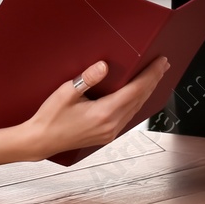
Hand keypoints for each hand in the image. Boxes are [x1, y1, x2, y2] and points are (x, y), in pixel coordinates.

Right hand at [24, 56, 170, 157]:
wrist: (40, 141)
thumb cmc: (50, 118)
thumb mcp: (66, 93)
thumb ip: (87, 79)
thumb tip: (103, 66)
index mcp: (103, 114)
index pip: (135, 90)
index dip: (150, 75)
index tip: (160, 62)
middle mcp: (111, 125)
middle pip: (139, 99)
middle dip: (153, 80)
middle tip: (163, 65)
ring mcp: (110, 132)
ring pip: (135, 108)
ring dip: (147, 91)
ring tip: (155, 77)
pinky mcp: (106, 135)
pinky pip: (128, 116)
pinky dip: (136, 102)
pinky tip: (138, 95)